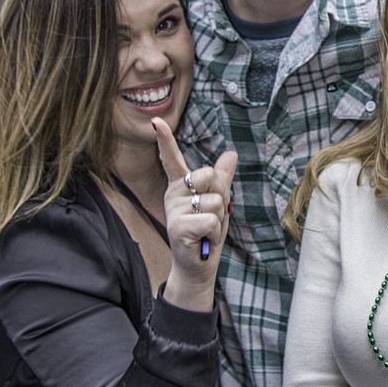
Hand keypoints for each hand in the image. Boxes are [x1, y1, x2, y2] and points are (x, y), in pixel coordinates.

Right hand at [153, 118, 236, 307]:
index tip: (156, 121)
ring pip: (214, 201)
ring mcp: (173, 210)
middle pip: (209, 175)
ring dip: (219, 219)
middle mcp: (173, 194)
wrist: (198, 265)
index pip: (172, 158)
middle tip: (211, 214)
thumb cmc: (206, 232)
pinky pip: (210, 220)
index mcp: (181, 185)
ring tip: (206, 230)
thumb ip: (222, 179)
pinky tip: (204, 240)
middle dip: (221, 195)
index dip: (165, 140)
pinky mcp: (177, 226)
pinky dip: (215, 233)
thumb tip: (231, 154)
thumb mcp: (218, 203)